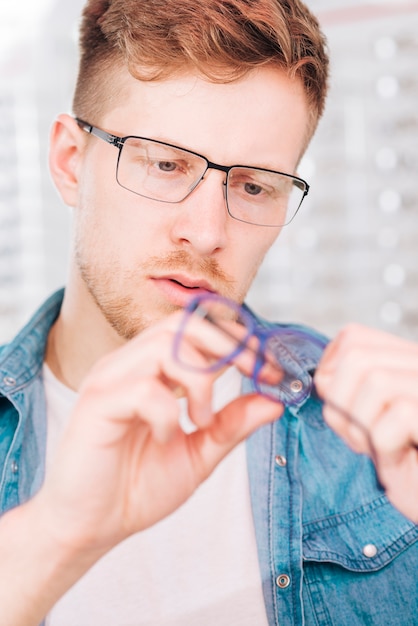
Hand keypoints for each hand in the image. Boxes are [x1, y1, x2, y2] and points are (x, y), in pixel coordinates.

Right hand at [37, 310, 281, 556]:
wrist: (92, 526)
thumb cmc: (138, 486)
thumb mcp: (198, 455)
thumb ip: (231, 425)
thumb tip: (274, 401)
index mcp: (152, 370)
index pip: (198, 330)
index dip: (239, 341)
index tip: (271, 369)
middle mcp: (130, 364)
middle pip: (183, 324)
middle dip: (228, 345)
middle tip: (256, 375)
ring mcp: (110, 379)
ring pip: (165, 346)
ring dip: (199, 381)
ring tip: (201, 421)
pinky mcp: (96, 402)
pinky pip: (143, 388)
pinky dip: (167, 413)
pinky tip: (165, 437)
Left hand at [315, 323, 417, 522]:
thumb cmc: (404, 460)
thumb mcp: (369, 416)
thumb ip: (348, 388)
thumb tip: (319, 380)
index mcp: (405, 359)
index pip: (353, 337)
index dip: (330, 371)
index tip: (337, 404)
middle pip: (357, 357)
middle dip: (340, 401)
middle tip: (356, 434)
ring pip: (376, 381)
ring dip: (360, 425)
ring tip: (377, 447)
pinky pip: (397, 416)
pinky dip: (384, 444)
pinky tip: (397, 457)